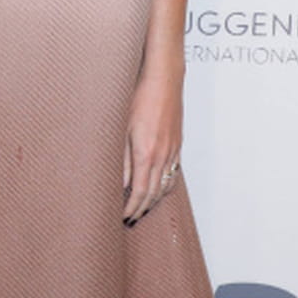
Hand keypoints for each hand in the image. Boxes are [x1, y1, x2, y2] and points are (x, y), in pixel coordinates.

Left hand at [122, 65, 183, 224]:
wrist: (164, 78)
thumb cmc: (140, 97)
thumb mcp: (121, 128)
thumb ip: (121, 159)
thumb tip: (119, 183)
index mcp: (146, 154)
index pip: (139, 192)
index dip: (131, 208)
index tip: (122, 217)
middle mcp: (163, 156)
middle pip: (153, 194)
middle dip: (141, 209)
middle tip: (130, 219)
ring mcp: (173, 151)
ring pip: (165, 186)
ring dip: (153, 201)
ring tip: (142, 208)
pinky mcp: (177, 144)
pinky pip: (173, 174)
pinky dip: (165, 187)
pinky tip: (158, 188)